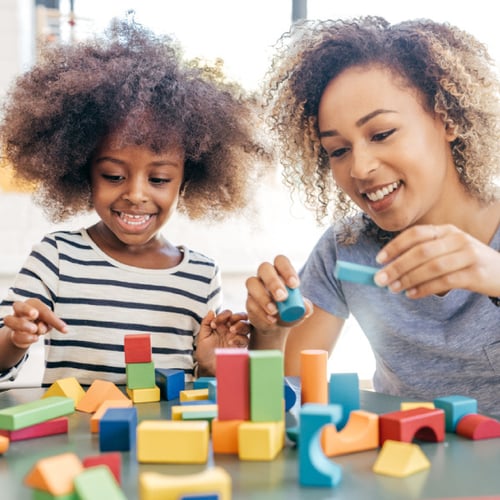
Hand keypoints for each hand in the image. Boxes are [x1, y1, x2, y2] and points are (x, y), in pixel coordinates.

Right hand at [4, 298, 67, 349]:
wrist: (29, 333)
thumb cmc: (42, 321)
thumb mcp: (49, 321)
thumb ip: (48, 323)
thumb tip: (41, 328)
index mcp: (32, 304)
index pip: (42, 308)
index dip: (51, 317)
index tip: (61, 327)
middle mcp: (20, 310)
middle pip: (18, 305)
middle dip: (26, 309)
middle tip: (35, 315)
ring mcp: (14, 322)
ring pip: (10, 320)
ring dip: (23, 325)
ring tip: (35, 329)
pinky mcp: (12, 334)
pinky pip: (15, 335)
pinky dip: (26, 338)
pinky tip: (35, 338)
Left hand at [195, 309, 249, 375]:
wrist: (207, 368)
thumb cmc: (204, 353)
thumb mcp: (202, 337)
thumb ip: (205, 323)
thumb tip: (211, 312)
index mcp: (222, 325)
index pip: (227, 314)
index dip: (222, 315)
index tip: (214, 323)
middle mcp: (230, 330)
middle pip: (241, 317)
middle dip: (237, 316)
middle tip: (230, 321)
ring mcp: (236, 338)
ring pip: (246, 326)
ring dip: (240, 326)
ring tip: (231, 330)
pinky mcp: (240, 347)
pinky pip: (245, 339)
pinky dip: (239, 338)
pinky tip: (231, 342)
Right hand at [245, 254, 312, 333]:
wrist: (277, 325)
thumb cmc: (290, 310)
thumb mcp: (300, 310)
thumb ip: (305, 307)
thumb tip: (306, 308)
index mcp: (280, 271)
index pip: (280, 261)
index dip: (286, 270)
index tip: (294, 285)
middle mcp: (265, 275)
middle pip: (264, 268)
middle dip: (273, 282)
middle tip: (282, 297)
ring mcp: (255, 287)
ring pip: (252, 282)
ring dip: (263, 297)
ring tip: (274, 311)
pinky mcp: (249, 301)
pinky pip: (250, 303)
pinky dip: (261, 312)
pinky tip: (271, 320)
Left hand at [374, 224, 499, 298]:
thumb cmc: (467, 263)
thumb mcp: (448, 250)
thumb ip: (423, 254)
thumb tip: (389, 267)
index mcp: (446, 230)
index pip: (416, 234)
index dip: (395, 246)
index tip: (379, 259)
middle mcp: (457, 239)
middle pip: (421, 252)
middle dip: (397, 266)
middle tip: (380, 279)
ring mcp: (468, 255)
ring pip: (432, 267)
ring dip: (409, 279)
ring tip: (394, 288)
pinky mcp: (476, 273)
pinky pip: (444, 282)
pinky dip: (425, 289)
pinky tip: (412, 294)